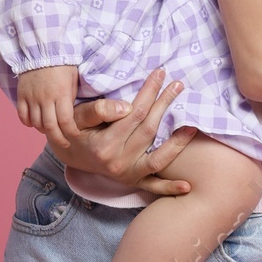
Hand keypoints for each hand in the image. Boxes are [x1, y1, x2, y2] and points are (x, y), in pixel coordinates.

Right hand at [16, 65, 82, 143]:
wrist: (43, 49)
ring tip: (50, 130)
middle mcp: (45, 98)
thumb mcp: (73, 80)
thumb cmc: (63, 64)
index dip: (71, 133)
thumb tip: (71, 116)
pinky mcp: (21, 95)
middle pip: (50, 127)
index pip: (66, 121)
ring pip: (36, 123)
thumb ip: (71, 98)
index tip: (75, 136)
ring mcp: (32, 97)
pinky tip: (35, 123)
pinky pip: (22, 115)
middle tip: (64, 143)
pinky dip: (28, 123)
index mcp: (61, 94)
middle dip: (59, 139)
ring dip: (43, 130)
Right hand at [40, 68, 195, 197]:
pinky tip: (187, 185)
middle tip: (178, 85)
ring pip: (158, 158)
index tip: (160, 74)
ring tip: (192, 125)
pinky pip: (153, 186)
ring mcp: (127, 175)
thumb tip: (125, 106)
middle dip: (164, 105)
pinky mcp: (132, 182)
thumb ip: (97, 111)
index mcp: (104, 145)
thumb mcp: (76, 117)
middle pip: (149, 130)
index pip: (134, 114)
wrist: (68, 155)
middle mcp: (118, 163)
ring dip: (178, 143)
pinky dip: (169, 187)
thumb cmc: (74, 130)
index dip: (149, 93)